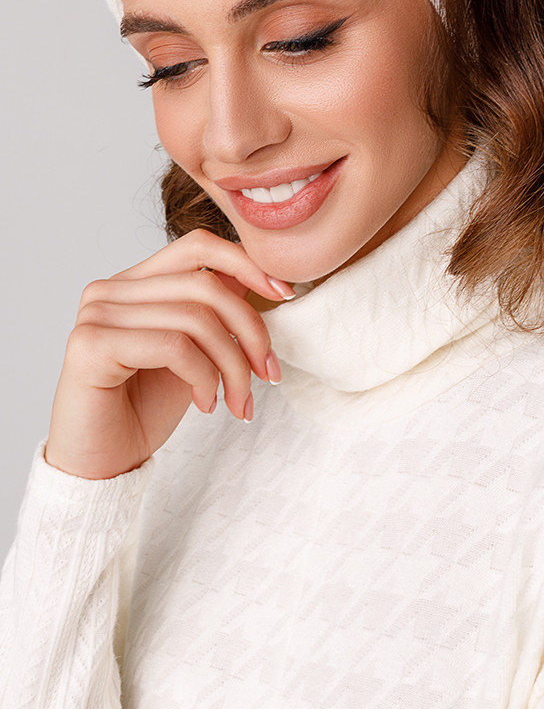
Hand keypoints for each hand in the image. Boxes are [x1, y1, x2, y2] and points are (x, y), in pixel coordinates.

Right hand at [45, 229, 292, 479]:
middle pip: (206, 285)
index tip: (284, 296)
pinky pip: (174, 346)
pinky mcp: (91, 345)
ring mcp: (97, 314)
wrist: (103, 467)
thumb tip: (261, 280)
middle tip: (268, 374)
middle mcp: (110, 290)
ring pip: (195, 318)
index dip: (247, 264)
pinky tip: (206, 404)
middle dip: (251, 331)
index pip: (197, 246)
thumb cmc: (144, 410)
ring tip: (238, 401)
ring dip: (232, 365)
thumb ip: (214, 314)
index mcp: (134, 283)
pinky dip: (204, 377)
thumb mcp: (194, 353)